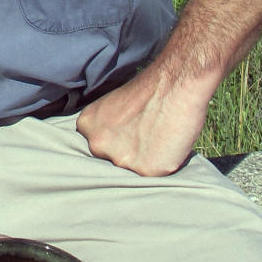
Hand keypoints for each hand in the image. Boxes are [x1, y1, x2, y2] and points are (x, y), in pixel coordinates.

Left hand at [76, 65, 209, 176]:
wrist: (174, 85)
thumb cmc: (150, 90)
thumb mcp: (113, 106)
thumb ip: (107, 127)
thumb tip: (111, 145)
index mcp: (87, 126)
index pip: (95, 148)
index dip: (114, 144)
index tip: (127, 137)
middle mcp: (97, 145)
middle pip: (110, 163)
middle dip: (126, 155)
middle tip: (145, 138)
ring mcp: (119, 159)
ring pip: (132, 172)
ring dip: (145, 161)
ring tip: (159, 138)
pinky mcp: (144, 171)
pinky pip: (154, 176)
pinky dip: (164, 164)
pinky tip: (168, 144)